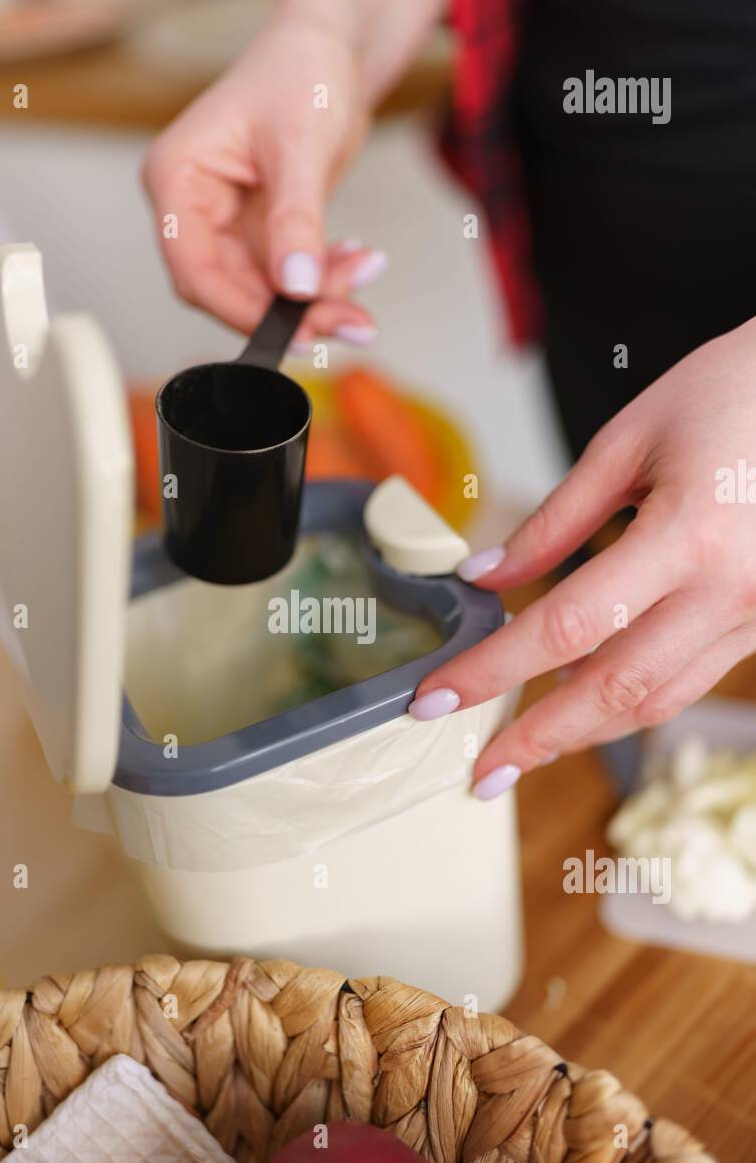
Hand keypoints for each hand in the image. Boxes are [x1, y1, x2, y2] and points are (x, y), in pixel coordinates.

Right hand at [141, 19, 381, 346]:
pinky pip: (289, 275)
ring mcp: (226, 222)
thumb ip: (297, 220)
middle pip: (230, 289)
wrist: (331, 51)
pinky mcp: (260, 231)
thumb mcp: (301, 145)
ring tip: (365, 276)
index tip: (295, 331)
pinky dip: (326, 277)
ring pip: (265, 289)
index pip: (194, 269)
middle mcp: (193, 207)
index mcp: (177, 178)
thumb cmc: (301, 70)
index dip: (241, 309)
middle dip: (293, 310)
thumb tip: (297, 286)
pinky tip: (357, 261)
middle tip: (349, 321)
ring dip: (319, 296)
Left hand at [411, 319, 755, 798]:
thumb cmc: (733, 393)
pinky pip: (689, 681)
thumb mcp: (630, 439)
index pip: (566, 625)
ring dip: (584, 733)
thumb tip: (484, 578)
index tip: (435, 698)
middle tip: (478, 769)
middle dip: (538, 738)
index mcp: (690, 534)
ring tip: (521, 749)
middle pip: (615, 689)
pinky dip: (631, 700)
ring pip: (658, 700)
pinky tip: (583, 702)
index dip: (493, 669)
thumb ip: (554, 519)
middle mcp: (730, 590)